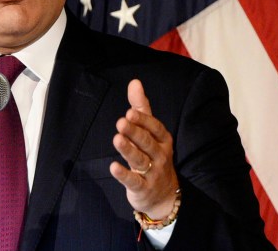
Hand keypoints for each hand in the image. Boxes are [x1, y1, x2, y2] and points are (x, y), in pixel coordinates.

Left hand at [110, 79, 178, 218]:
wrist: (164, 195)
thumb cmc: (153, 155)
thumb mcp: (150, 132)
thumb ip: (141, 107)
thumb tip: (134, 82)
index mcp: (162, 139)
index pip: (155, 127)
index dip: (143, 120)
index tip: (130, 111)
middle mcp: (160, 155)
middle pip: (146, 142)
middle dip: (135, 132)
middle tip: (121, 122)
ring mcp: (152, 172)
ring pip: (140, 159)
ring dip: (128, 149)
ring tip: (117, 139)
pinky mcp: (143, 188)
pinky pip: (133, 181)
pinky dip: (124, 174)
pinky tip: (113, 167)